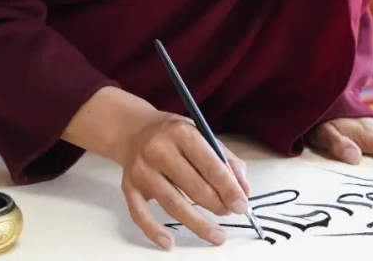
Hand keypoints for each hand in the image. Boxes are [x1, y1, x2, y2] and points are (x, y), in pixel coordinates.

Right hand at [117, 111, 250, 249]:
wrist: (134, 130)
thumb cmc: (173, 135)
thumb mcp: (201, 135)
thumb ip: (226, 160)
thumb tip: (243, 190)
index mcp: (182, 133)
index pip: (210, 165)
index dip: (228, 188)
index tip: (241, 204)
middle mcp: (159, 150)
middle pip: (193, 187)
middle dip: (217, 205)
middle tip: (229, 213)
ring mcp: (142, 170)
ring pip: (173, 204)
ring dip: (197, 223)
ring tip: (216, 234)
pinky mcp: (129, 186)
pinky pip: (140, 214)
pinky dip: (154, 230)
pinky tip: (169, 242)